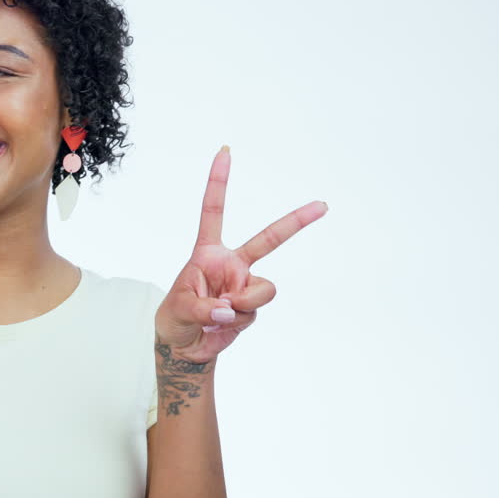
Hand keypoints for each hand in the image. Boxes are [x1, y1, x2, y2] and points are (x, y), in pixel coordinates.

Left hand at [154, 145, 326, 362]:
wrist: (184, 347)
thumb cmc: (175, 319)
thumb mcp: (179, 310)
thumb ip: (204, 308)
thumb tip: (229, 310)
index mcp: (208, 252)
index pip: (214, 211)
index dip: (219, 181)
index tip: (225, 150)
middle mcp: (232, 264)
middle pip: (268, 240)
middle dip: (296, 222)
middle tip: (322, 205)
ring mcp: (244, 285)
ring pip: (264, 290)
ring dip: (243, 305)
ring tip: (218, 316)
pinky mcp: (251, 306)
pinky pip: (253, 312)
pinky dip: (237, 322)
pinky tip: (221, 326)